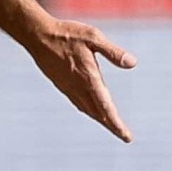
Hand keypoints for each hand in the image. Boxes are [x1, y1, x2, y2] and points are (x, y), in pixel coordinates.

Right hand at [26, 18, 136, 142]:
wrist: (38, 36)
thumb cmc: (67, 34)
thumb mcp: (93, 37)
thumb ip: (113, 52)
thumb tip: (133, 63)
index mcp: (89, 78)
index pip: (106, 107)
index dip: (116, 123)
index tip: (126, 136)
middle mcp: (78, 87)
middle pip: (98, 113)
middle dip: (112, 125)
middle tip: (125, 136)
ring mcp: (68, 87)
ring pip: (87, 110)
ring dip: (100, 119)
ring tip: (112, 125)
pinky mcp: (62, 84)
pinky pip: (78, 103)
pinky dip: (89, 110)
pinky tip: (91, 109)